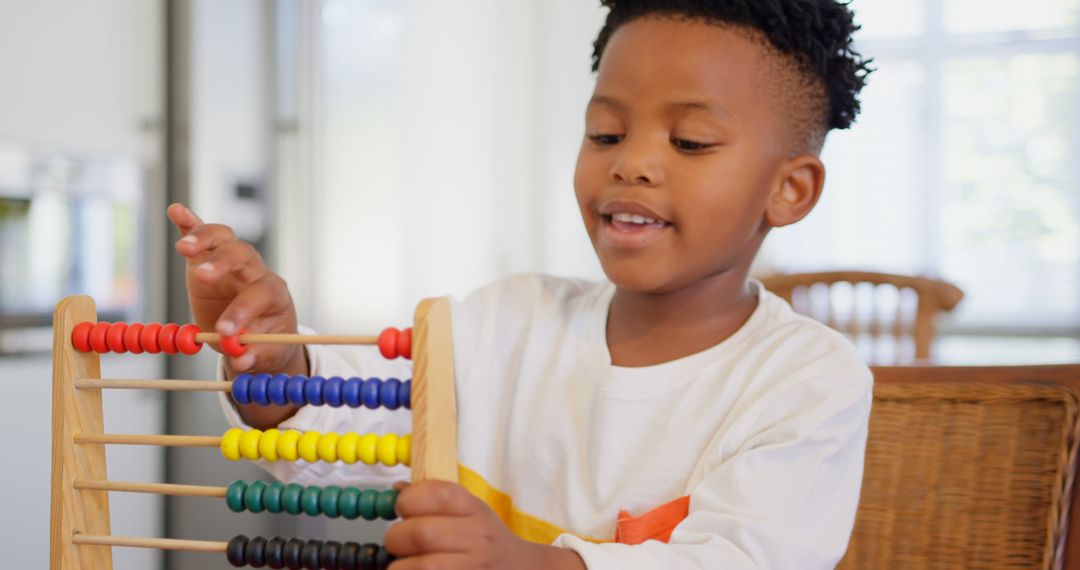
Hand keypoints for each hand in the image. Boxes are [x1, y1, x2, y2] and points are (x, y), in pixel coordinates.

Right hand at [168, 204, 306, 428]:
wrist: (259, 331)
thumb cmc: (265, 341)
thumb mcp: (264, 354)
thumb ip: (252, 356)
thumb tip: (240, 360)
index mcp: (274, 293)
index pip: (260, 294)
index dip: (243, 311)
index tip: (224, 330)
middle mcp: (254, 270)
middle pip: (242, 255)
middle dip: (223, 264)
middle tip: (202, 276)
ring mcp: (231, 260)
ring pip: (223, 238)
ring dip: (204, 239)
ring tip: (184, 249)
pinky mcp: (208, 258)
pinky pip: (203, 235)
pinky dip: (190, 222)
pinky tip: (176, 211)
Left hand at [385, 481, 585, 569]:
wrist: (521, 569)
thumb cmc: (486, 539)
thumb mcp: (469, 511)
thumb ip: (435, 499)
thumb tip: (397, 489)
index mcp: (474, 509)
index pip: (435, 494)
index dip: (408, 499)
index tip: (402, 508)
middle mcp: (477, 539)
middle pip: (421, 533)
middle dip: (396, 537)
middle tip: (397, 542)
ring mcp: (472, 567)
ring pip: (420, 567)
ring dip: (400, 566)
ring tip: (406, 563)